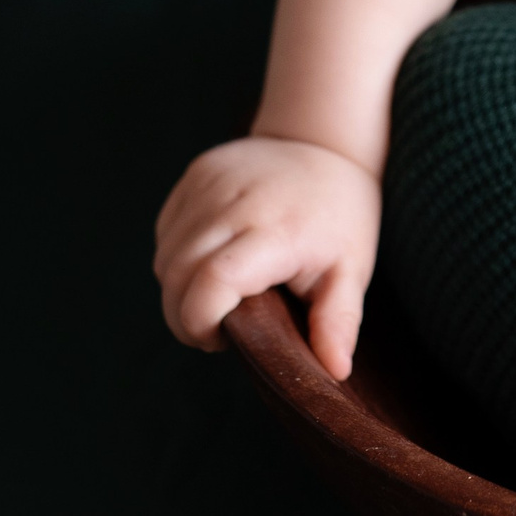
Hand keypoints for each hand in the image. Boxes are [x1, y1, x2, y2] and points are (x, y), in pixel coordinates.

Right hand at [154, 135, 380, 378]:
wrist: (324, 144)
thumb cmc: (340, 215)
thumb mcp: (351, 270)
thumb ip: (338, 321)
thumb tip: (335, 371)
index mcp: (277, 231)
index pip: (213, 282)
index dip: (201, 324)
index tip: (223, 340)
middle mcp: (237, 202)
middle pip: (178, 276)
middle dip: (186, 317)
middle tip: (219, 328)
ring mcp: (212, 182)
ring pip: (166, 257)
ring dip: (179, 289)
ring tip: (218, 296)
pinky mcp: (197, 173)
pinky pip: (165, 232)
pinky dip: (176, 258)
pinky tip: (209, 263)